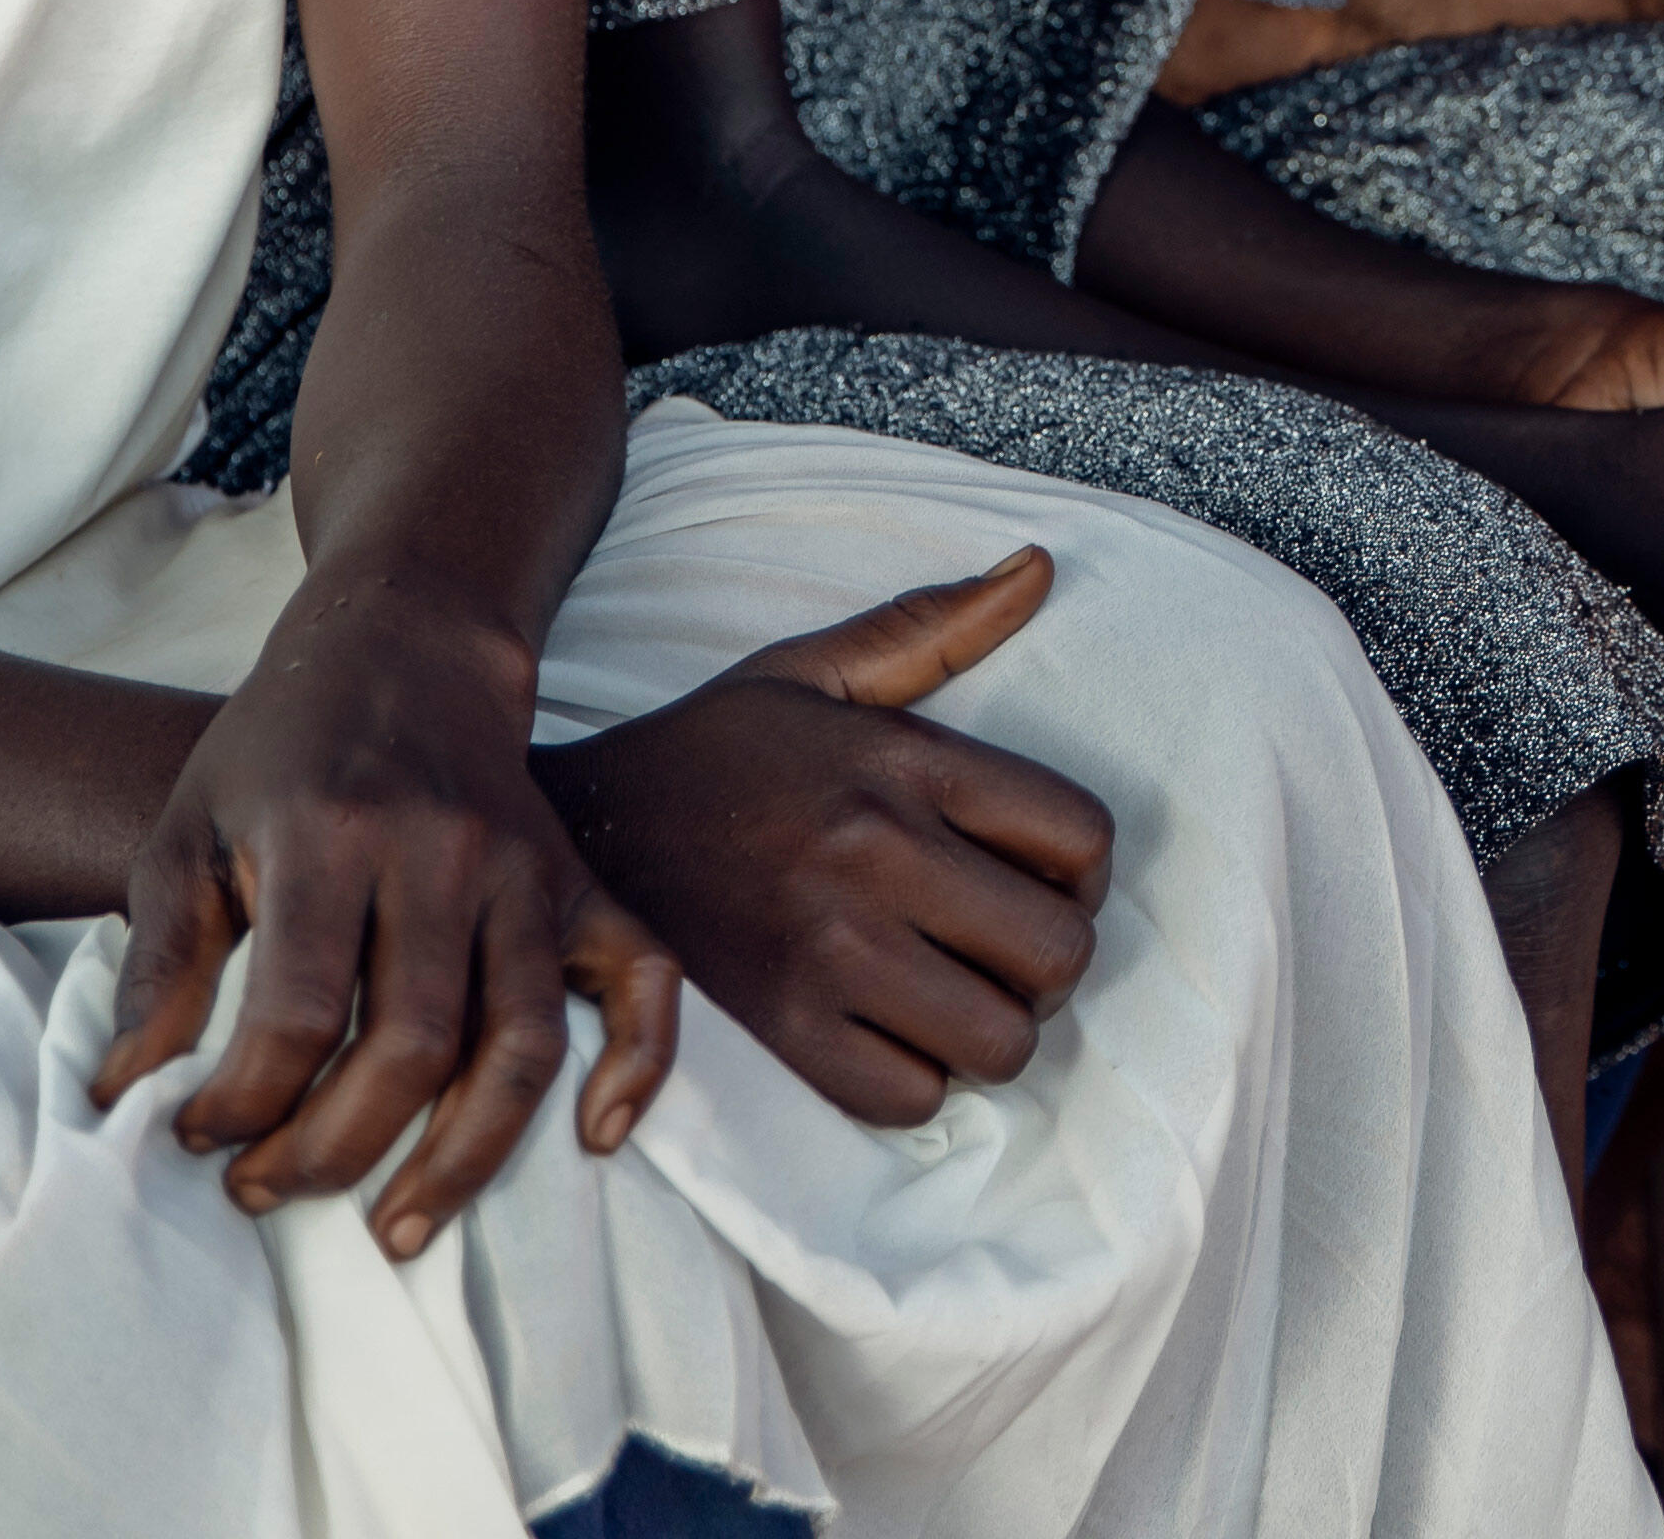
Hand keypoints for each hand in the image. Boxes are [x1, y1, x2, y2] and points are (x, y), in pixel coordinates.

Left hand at [93, 575, 671, 1255]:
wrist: (399, 649)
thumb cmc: (275, 755)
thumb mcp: (185, 834)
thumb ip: (158, 965)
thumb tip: (121, 1094)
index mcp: (333, 833)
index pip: (300, 1011)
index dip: (245, 1102)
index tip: (200, 1140)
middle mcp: (443, 852)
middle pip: (413, 1045)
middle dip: (336, 1149)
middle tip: (271, 1194)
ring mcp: (526, 868)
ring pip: (521, 1043)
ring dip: (465, 1158)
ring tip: (398, 1230)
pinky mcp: (579, 882)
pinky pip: (643, 980)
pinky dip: (640, 1064)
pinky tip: (596, 1140)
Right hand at [539, 545, 1117, 1128]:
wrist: (578, 834)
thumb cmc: (711, 755)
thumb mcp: (814, 671)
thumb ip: (933, 626)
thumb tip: (1040, 567)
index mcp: (902, 762)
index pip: (1082, 838)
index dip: (1085, 873)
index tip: (1044, 882)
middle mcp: (876, 854)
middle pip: (1059, 953)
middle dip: (1047, 962)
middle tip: (998, 952)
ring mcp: (829, 950)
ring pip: (1001, 1041)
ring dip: (989, 1029)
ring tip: (944, 996)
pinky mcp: (781, 1031)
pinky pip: (914, 1097)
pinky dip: (913, 1080)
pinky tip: (882, 1033)